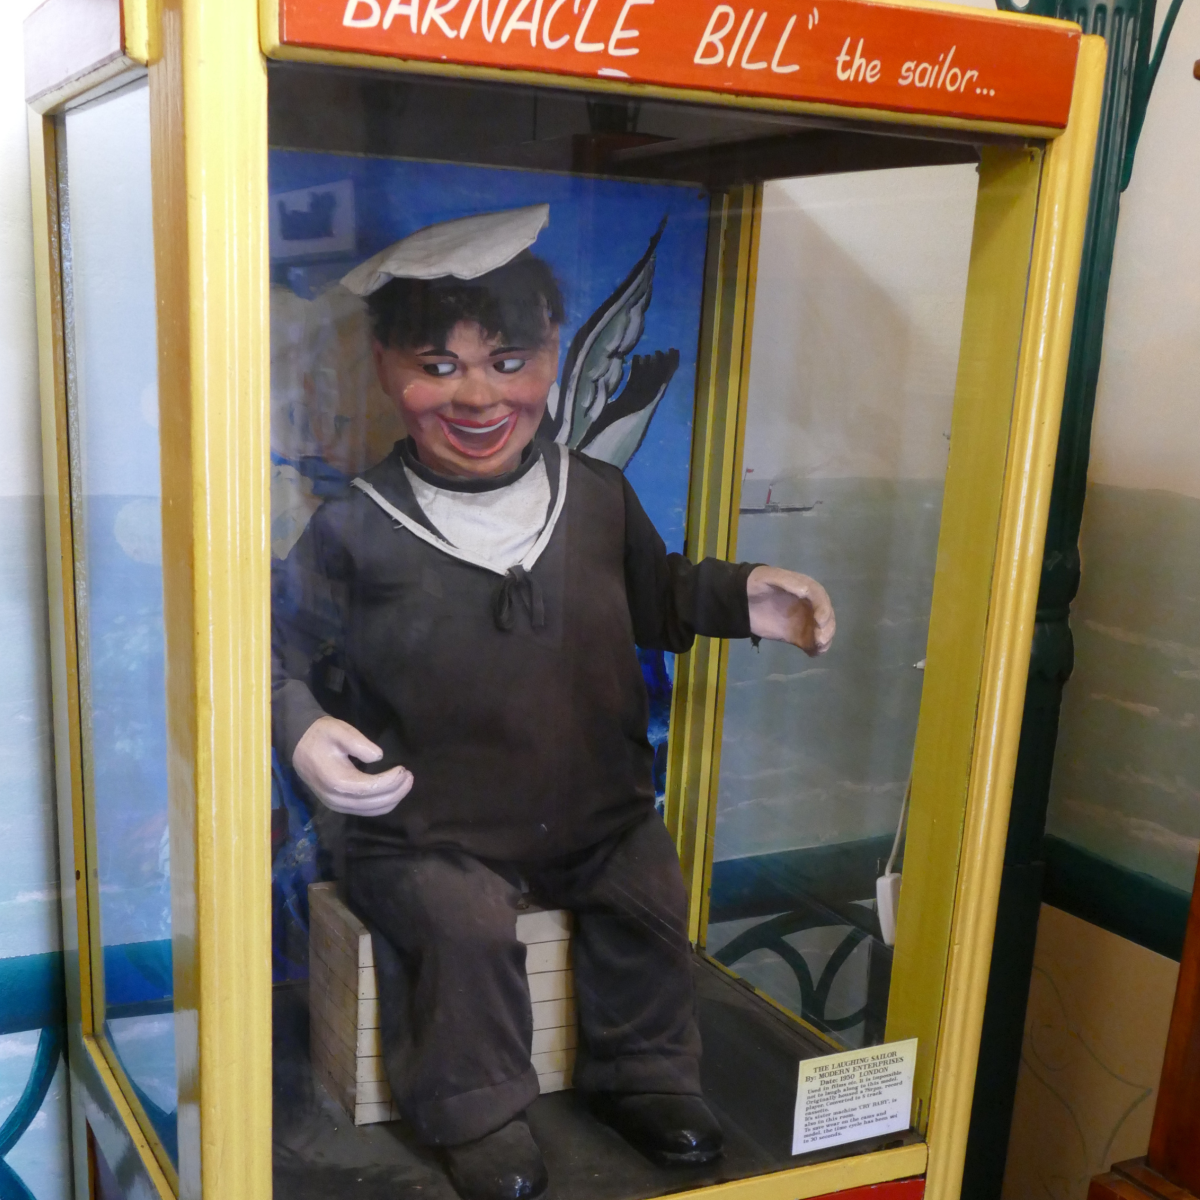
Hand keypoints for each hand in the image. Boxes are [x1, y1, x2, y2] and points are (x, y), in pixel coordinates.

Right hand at [292, 716, 413, 816]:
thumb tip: (378, 757)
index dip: (391, 782)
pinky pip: (365, 811)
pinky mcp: (338, 806)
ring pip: (371, 811)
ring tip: (405, 782)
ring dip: (392, 799)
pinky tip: (392, 790)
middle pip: (374, 804)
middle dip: (397, 791)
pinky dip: (382, 803)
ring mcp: (336, 805)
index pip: (371, 788)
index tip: (404, 769)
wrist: (299, 745)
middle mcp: (336, 799)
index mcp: (337, 781)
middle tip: (409, 776)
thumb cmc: (321, 736)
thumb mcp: (340, 731)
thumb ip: (359, 743)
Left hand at [746, 565, 835, 656]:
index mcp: (806, 588)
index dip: (824, 609)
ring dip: (825, 639)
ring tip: (819, 647)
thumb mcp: (769, 577)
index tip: (820, 621)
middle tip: (820, 639)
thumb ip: (789, 582)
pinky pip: (810, 643)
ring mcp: (804, 621)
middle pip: (826, 616)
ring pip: (822, 631)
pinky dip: (815, 649)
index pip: (820, 598)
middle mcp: (809, 605)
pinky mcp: (796, 635)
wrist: (741, 600)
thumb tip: (806, 592)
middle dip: (827, 627)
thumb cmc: (756, 584)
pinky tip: (813, 653)